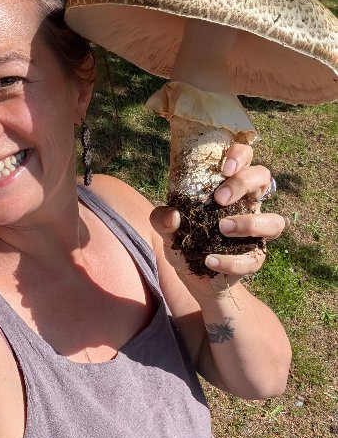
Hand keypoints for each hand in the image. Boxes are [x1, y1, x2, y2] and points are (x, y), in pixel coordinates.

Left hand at [151, 143, 285, 284]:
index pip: (244, 158)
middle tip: (219, 199)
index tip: (224, 168)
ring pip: (275, 222)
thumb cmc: (186, 244)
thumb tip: (171, 215)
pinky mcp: (254, 259)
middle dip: (243, 182)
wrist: (194, 281)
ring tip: (222, 229)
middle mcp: (248, 205)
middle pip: (264, 178)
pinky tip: (209, 261)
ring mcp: (256, 233)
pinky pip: (253, 259)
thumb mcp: (167, 230)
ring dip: (250, 224)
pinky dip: (230, 262)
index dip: (239, 155)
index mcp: (229, 188)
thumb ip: (162, 219)